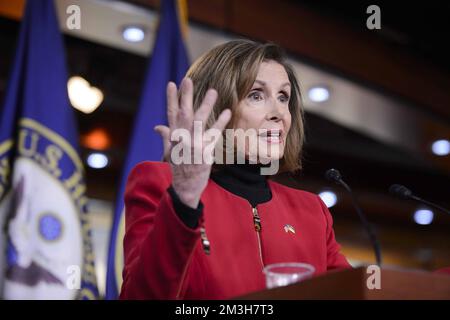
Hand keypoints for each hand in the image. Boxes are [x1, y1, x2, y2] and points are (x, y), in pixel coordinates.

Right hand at [154, 78, 230, 207]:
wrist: (185, 187)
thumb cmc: (179, 168)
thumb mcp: (169, 152)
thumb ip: (166, 136)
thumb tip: (157, 126)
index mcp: (173, 137)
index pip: (171, 113)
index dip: (171, 98)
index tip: (171, 83)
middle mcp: (182, 138)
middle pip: (184, 113)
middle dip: (186, 96)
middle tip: (188, 80)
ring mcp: (193, 144)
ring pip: (199, 120)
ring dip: (206, 105)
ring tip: (213, 91)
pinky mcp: (204, 151)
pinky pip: (213, 134)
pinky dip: (220, 122)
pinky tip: (226, 112)